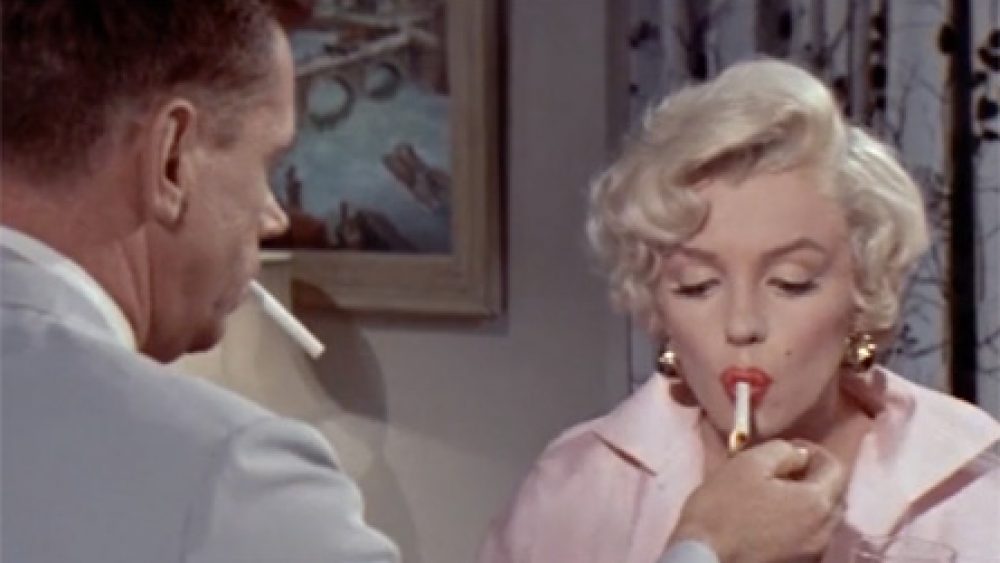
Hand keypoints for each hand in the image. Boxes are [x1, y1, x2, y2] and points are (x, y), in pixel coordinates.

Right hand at [668, 440, 847, 562]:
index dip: (814, 451)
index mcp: (816, 502)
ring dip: (807, 500)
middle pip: (833, 495)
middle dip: (814, 476)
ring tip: (778, 493)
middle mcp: (824, 531)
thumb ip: (782, 451)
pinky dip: (800, 521)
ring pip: (822, 519)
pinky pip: (809, 536)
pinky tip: (773, 517)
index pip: (835, 468)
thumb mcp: (748, 463)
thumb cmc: (723, 507)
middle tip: (785, 468)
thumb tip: (799, 457)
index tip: (789, 447)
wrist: (703, 556)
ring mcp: (811, 552)